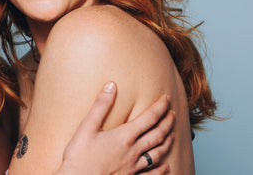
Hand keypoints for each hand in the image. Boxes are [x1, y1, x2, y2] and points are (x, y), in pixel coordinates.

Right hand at [57, 82, 173, 174]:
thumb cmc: (79, 156)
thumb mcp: (87, 127)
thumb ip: (101, 105)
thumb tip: (111, 85)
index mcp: (124, 136)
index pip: (149, 118)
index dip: (160, 107)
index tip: (166, 98)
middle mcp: (133, 151)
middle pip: (158, 134)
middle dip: (168, 122)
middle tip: (173, 113)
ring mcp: (134, 167)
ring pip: (158, 153)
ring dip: (168, 141)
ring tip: (172, 133)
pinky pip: (152, 174)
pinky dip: (162, 169)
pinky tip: (166, 166)